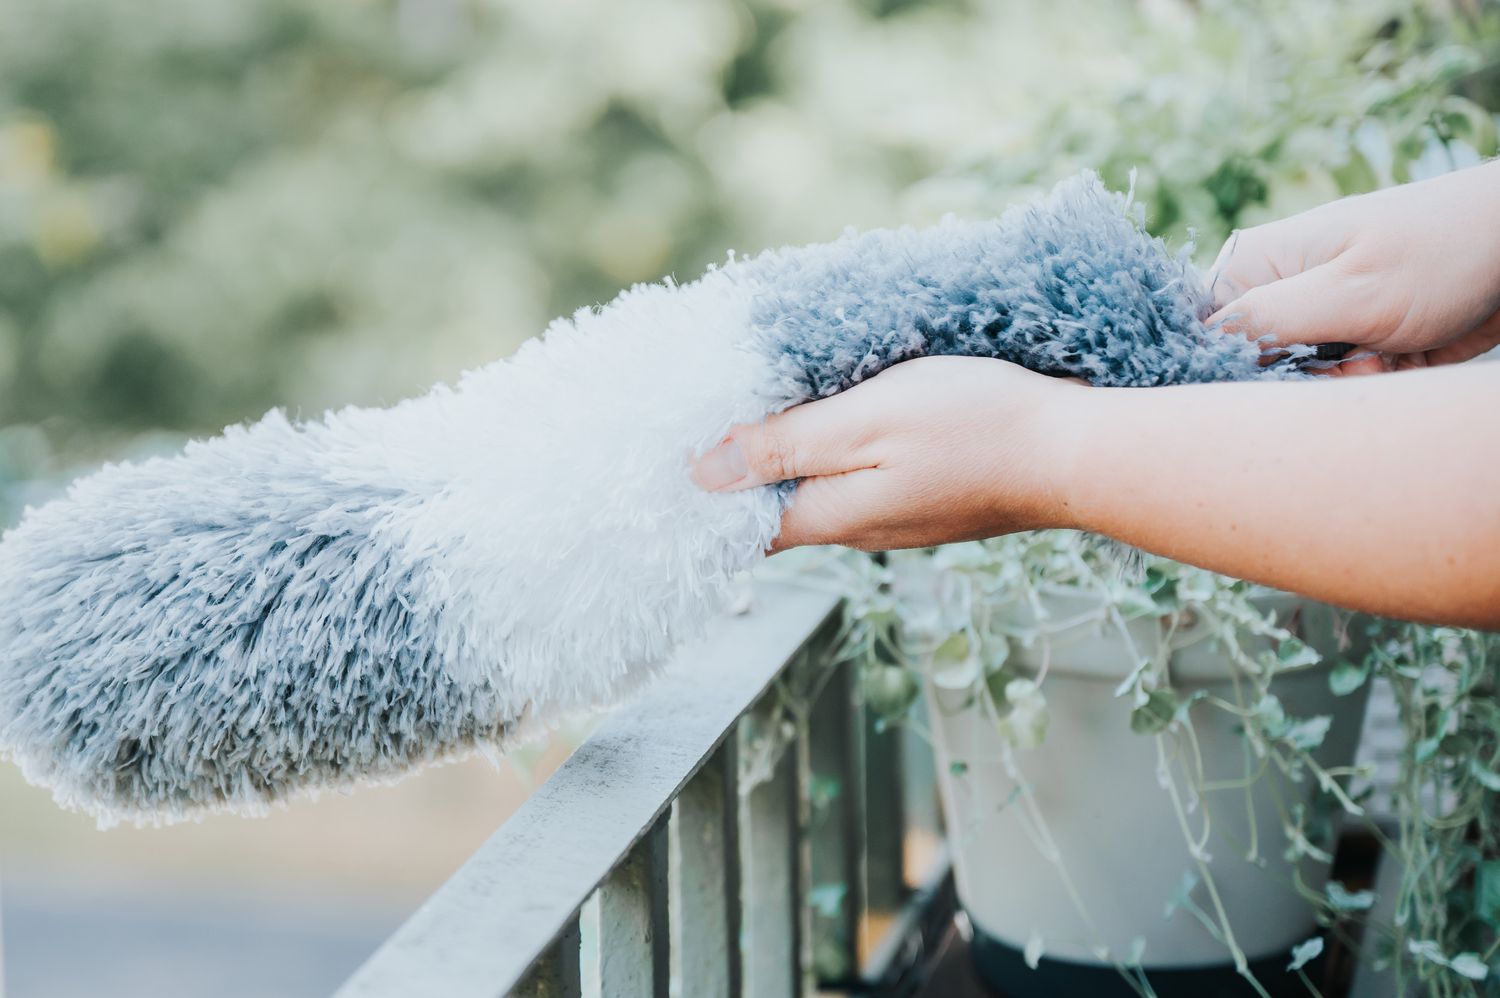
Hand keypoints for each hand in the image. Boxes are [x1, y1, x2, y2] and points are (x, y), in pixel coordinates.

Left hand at [691, 357, 1080, 551]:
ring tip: (769, 403)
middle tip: (717, 412)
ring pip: (820, 490)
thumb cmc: (975, 426)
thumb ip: (784, 444)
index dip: (705, 495)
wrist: (1077, 453)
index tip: (674, 454)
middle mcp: (858, 530)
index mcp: (831, 515)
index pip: (741, 526)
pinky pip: (862, 481)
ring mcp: (897, 519)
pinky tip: (840, 414)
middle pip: (777, 507)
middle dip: (743, 470)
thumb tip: (702, 473)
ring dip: (790, 455)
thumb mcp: (867, 420)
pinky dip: (836, 452)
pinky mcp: (927, 499)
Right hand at [1208, 160, 1499, 374]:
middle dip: (1298, 383)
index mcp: (1253, 264)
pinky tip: (1395, 363)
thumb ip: (1265, 320)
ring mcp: (1314, 317)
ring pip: (1294, 385)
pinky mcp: (1350, 341)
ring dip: (1338, 388)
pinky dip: (1365, 387)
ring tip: (1381, 360)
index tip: (1278, 378)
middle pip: (1247, 368)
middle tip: (1351, 365)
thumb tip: (1193, 348)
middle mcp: (1275, 290)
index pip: (1200, 334)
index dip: (1225, 369)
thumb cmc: (1441, 253)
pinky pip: (1334, 386)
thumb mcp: (1350, 291)